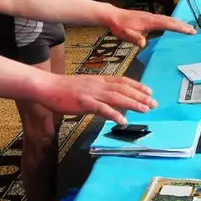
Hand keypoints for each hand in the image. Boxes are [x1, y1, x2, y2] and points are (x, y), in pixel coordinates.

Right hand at [41, 73, 156, 124]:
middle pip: (124, 89)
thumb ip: (98, 92)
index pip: (122, 81)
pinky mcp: (84, 102)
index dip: (137, 86)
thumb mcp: (85, 86)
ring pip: (117, 97)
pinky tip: (123, 120)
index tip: (149, 91)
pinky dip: (114, 114)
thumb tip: (111, 100)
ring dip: (133, 104)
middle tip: (154, 103)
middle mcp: (98, 84)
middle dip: (141, 96)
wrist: (46, 87)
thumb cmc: (63, 89)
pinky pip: (102, 109)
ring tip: (145, 110)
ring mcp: (91, 93)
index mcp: (98, 80)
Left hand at [104, 7, 195, 47]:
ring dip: (178, 23)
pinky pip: (163, 19)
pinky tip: (173, 24)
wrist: (113, 16)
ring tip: (187, 27)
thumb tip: (143, 43)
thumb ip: (134, 38)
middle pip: (171, 20)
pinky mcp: (148, 17)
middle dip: (182, 25)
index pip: (167, 24)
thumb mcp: (125, 34)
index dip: (179, 28)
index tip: (189, 31)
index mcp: (149, 21)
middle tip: (193, 31)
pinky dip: (171, 22)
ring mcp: (150, 16)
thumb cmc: (119, 25)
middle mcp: (152, 17)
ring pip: (168, 19)